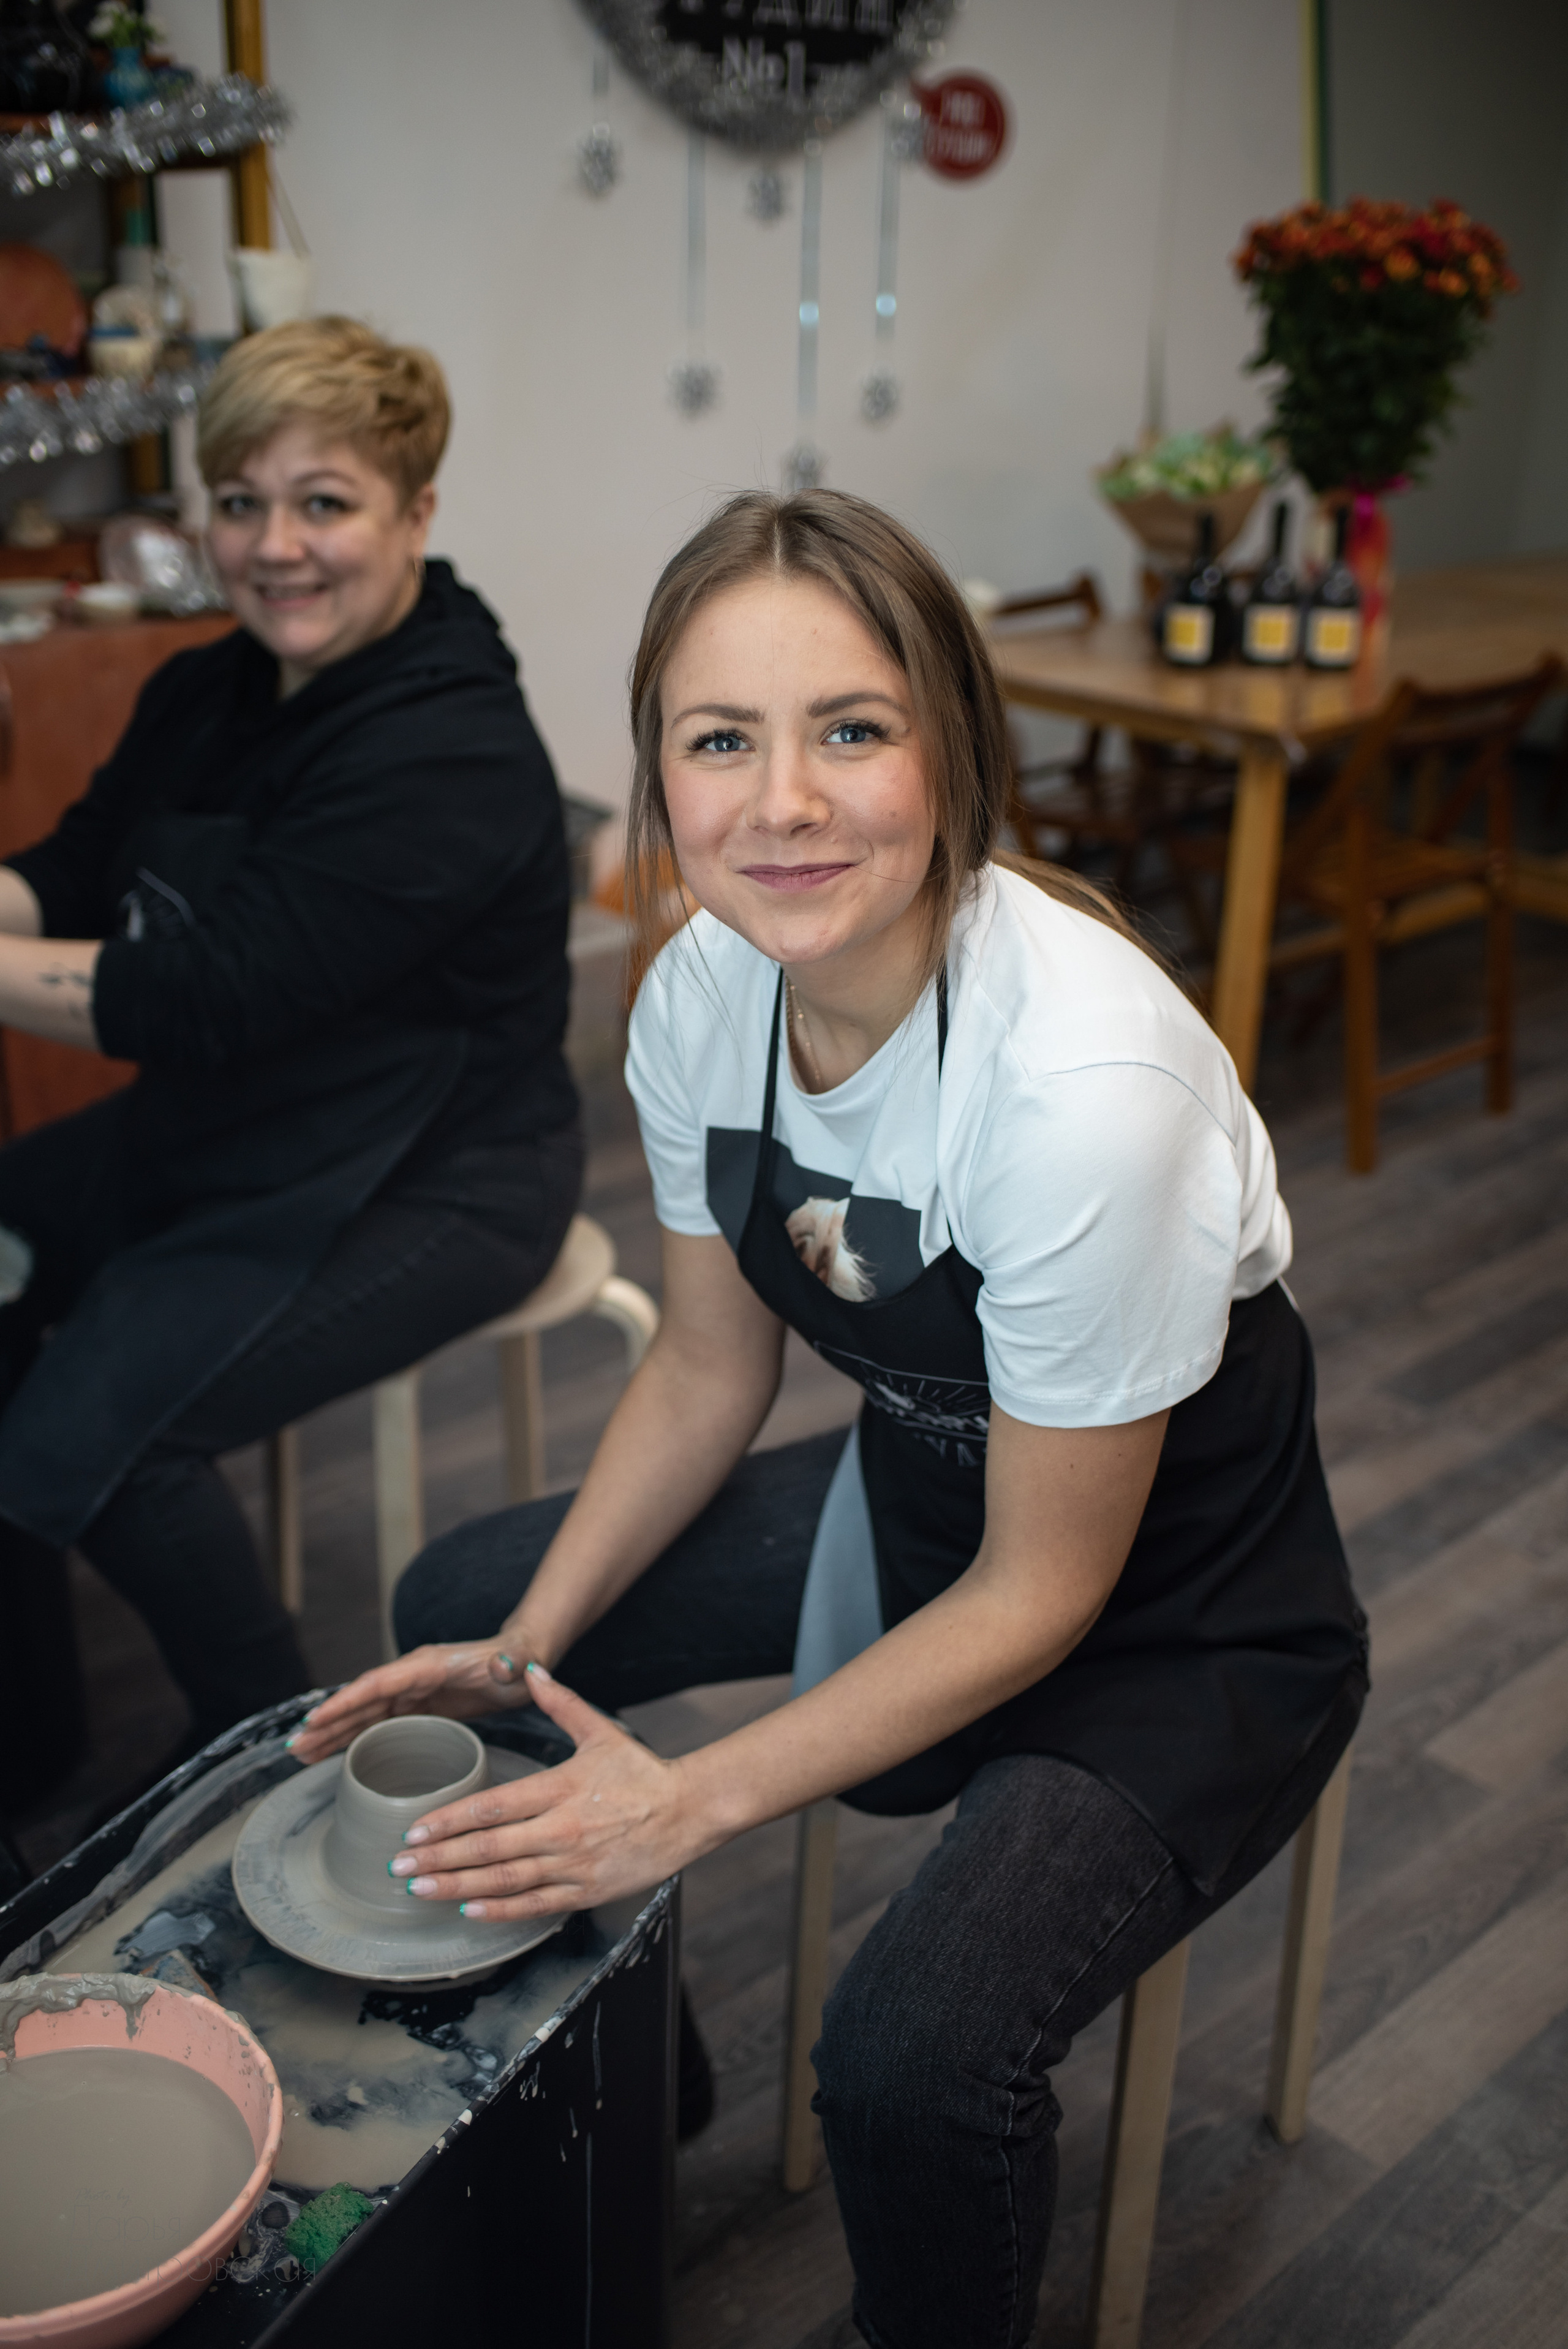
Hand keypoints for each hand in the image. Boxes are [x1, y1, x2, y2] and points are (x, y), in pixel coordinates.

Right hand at [284, 1638, 536, 1764]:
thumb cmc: (517, 1661)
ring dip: (332, 1734)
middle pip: (360, 1702)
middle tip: (295, 1747)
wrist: (522, 1660)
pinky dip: (352, 1738)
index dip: (346, 1702)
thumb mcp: (515, 1662)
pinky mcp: (416, 1708)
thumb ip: (508, 1663)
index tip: (316, 1718)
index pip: (378, 1684)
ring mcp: (411, 1693)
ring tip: (299, 1754)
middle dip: (327, 1723)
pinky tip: (330, 1754)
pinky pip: (377, 1724)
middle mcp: (411, 1677)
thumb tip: (503, 1664)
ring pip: (363, 1715)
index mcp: (426, 1665)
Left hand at [387, 1666, 704, 1920]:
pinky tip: (467, 1910)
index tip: (414, 1828)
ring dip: (455, 1887)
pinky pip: (534, 1905)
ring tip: (418, 1890)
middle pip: (487, 1848)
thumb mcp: (600, 1732)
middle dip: (437, 1859)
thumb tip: (529, 1669)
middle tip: (398, 1864)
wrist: (690, 1811)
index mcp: (560, 1788)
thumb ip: (560, 1702)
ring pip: (504, 1881)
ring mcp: (573, 1865)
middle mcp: (562, 1830)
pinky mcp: (586, 1891)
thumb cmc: (642, 1773)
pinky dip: (499, 1910)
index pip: (491, 1807)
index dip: (448, 1820)